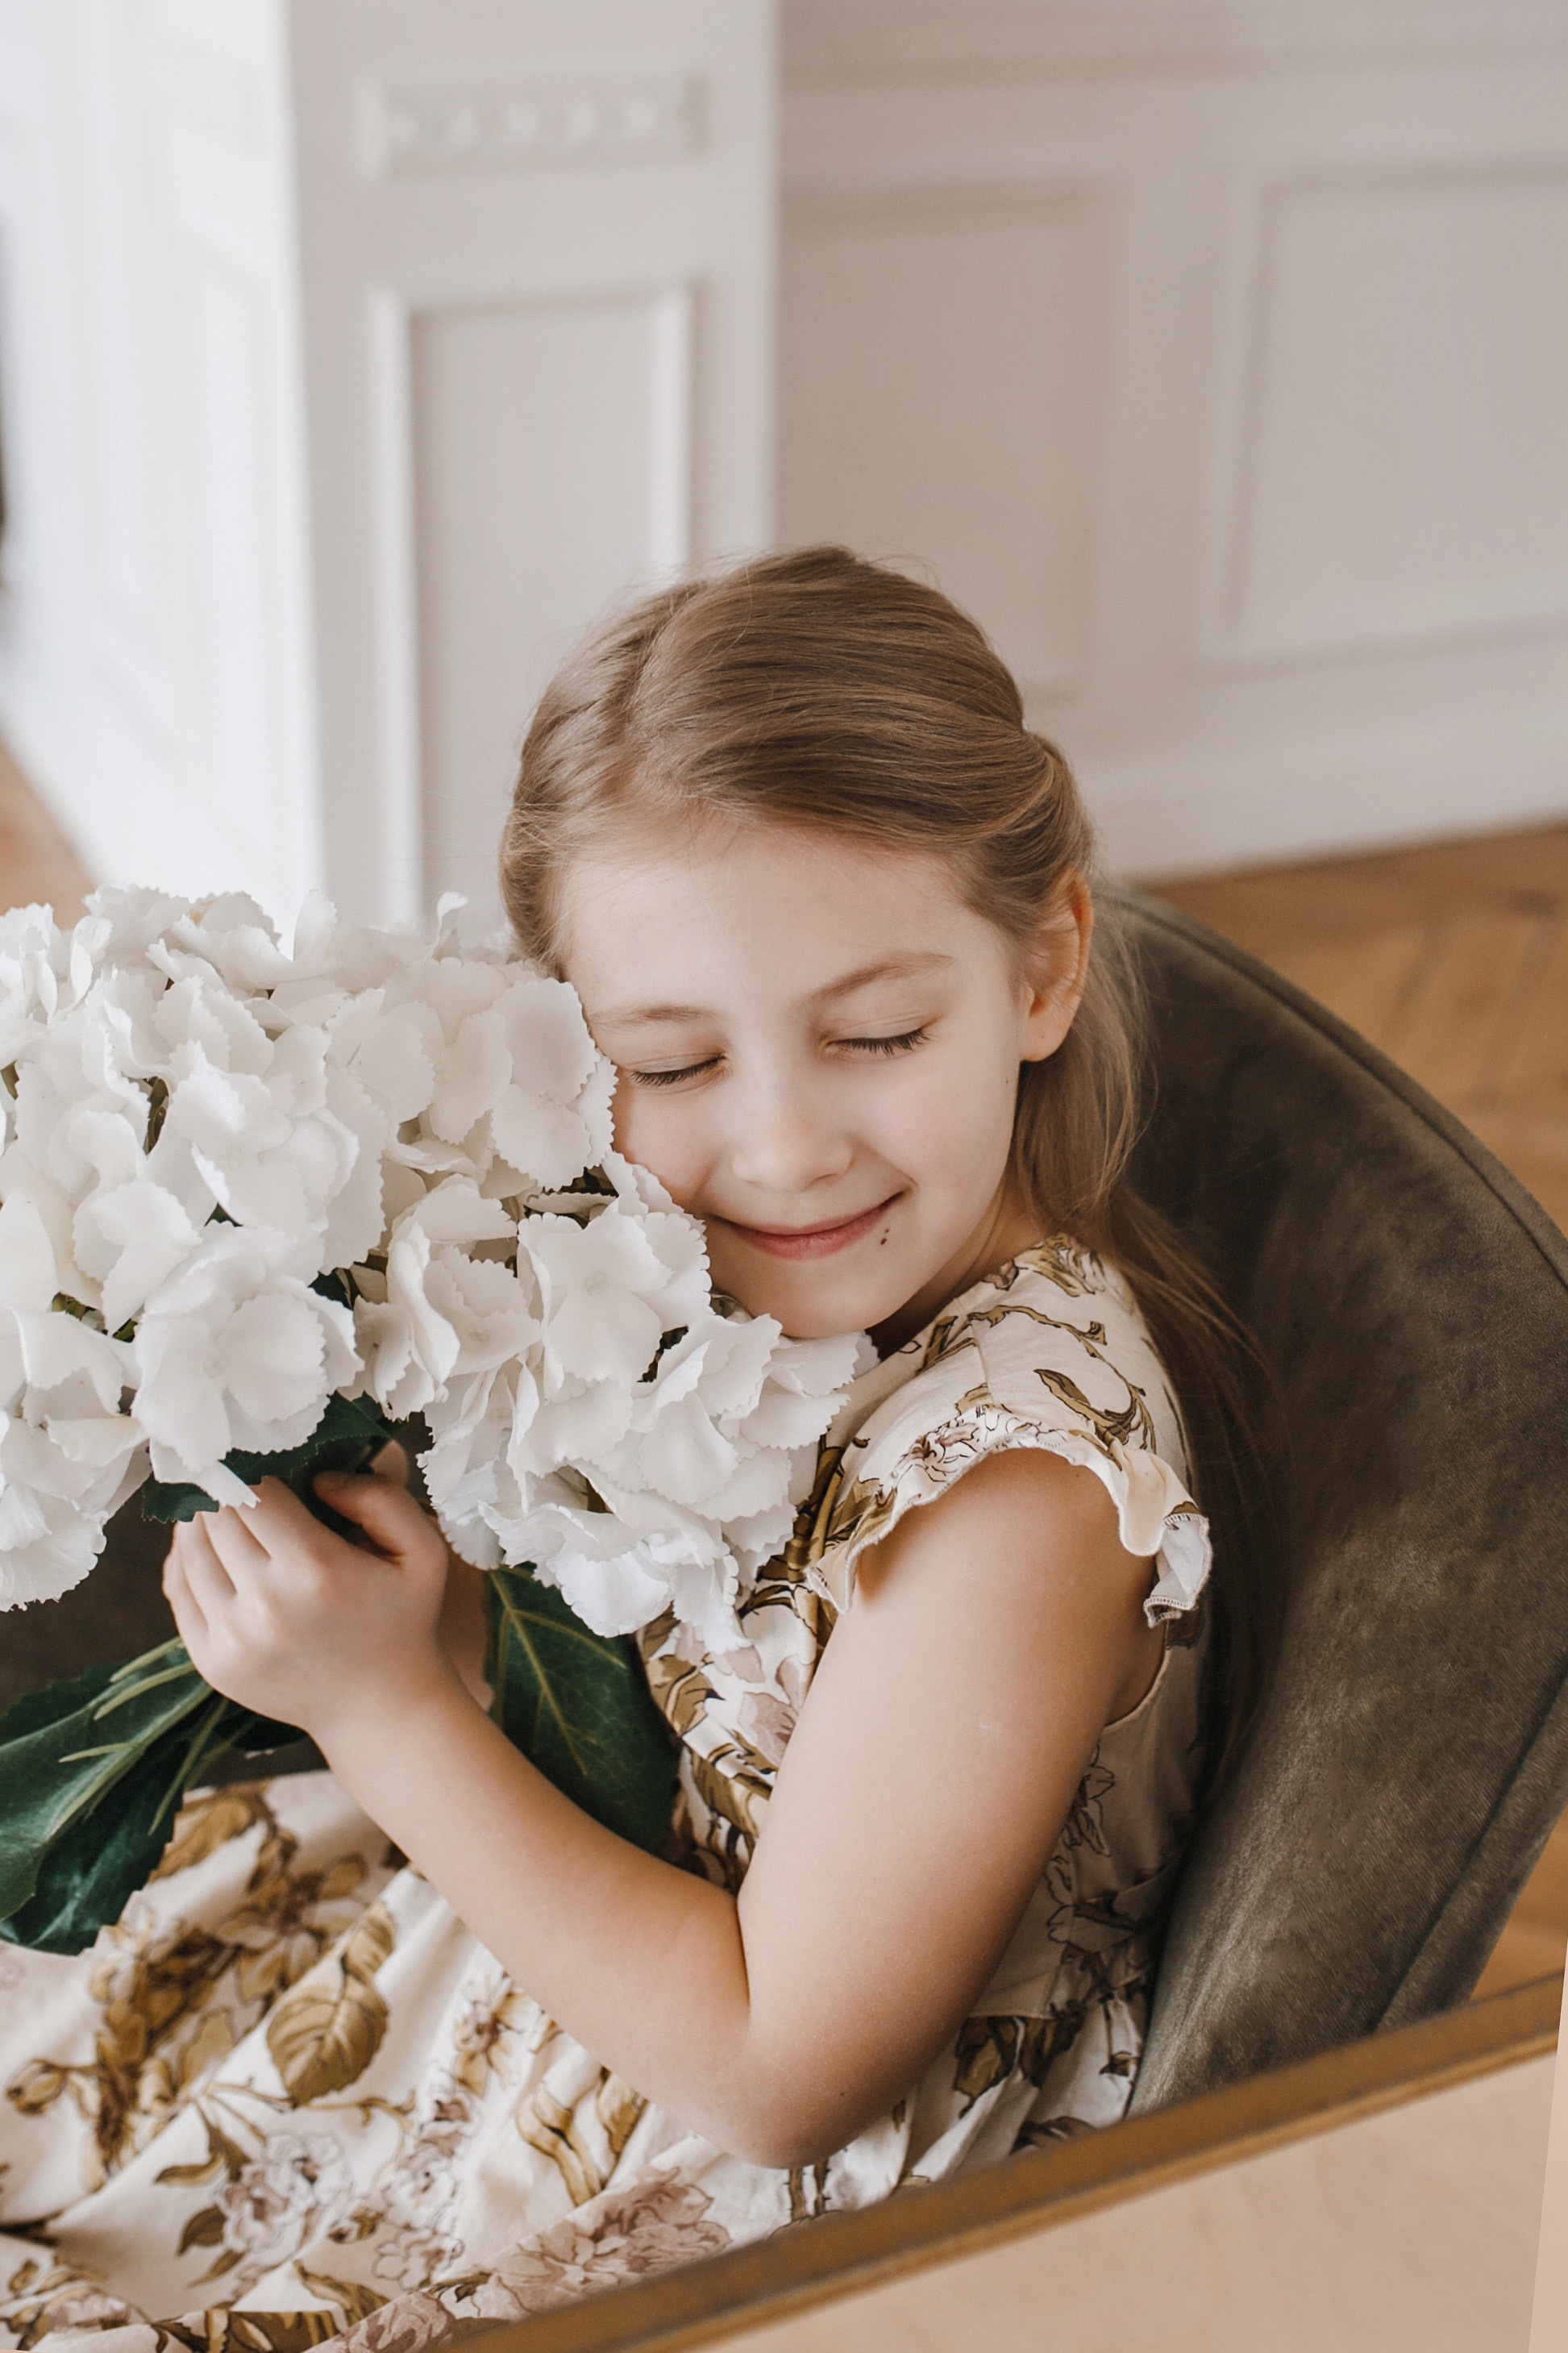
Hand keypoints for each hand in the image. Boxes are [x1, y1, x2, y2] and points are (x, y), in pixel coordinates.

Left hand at [162, 1464, 461, 1749]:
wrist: (381, 1709)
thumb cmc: (403, 1617)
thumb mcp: (422, 1549)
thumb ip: (381, 1497)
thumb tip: (318, 1479)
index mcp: (317, 1569)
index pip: (253, 1492)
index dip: (249, 1464)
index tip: (255, 1450)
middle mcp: (266, 1605)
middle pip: (216, 1517)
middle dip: (222, 1487)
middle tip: (232, 1468)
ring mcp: (233, 1638)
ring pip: (188, 1550)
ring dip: (198, 1518)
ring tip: (217, 1501)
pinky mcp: (212, 1662)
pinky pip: (179, 1590)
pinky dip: (184, 1559)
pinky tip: (206, 1544)